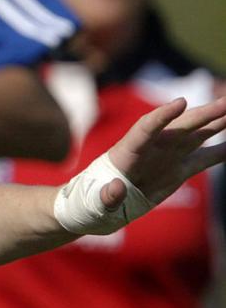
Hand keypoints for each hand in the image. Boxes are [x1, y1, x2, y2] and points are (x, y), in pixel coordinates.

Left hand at [100, 96, 225, 209]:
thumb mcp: (95, 201)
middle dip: (203, 115)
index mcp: (128, 151)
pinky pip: (204, 158)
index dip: (163, 116)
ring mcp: (167, 156)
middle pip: (180, 126)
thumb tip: (116, 188)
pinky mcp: (178, 170)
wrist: (101, 205)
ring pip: (197, 135)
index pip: (146, 128)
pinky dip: (221, 150)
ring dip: (217, 122)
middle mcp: (151, 148)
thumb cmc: (93, 201)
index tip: (181, 102)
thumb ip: (106, 196)